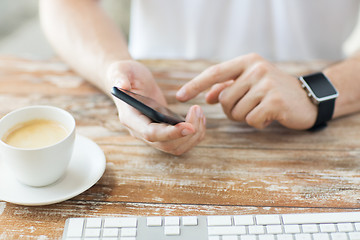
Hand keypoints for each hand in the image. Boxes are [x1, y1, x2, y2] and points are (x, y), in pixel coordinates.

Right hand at [106, 60, 205, 154]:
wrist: (128, 80)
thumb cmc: (124, 74)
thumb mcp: (120, 70)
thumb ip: (119, 77)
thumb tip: (121, 86)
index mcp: (130, 118)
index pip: (150, 134)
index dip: (170, 133)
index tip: (189, 126)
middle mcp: (140, 131)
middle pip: (167, 145)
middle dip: (187, 133)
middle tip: (198, 111)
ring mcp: (152, 133)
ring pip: (176, 147)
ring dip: (193, 135)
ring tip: (199, 112)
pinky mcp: (163, 131)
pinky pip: (181, 142)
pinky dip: (194, 134)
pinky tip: (199, 117)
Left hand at [176, 53, 316, 129]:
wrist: (307, 98)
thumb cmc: (274, 91)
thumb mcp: (251, 83)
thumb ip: (228, 87)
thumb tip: (209, 97)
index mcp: (248, 61)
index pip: (214, 73)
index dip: (195, 85)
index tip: (179, 96)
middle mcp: (256, 69)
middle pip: (224, 99)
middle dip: (231, 110)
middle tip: (250, 107)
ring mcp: (266, 84)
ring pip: (235, 112)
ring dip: (245, 117)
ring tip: (261, 110)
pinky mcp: (275, 101)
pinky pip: (250, 120)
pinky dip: (257, 123)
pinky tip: (270, 116)